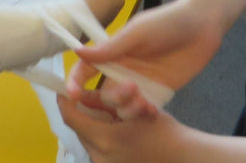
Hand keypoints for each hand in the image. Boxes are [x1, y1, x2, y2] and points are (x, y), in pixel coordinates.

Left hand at [57, 95, 189, 162]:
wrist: (182, 158)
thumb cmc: (161, 130)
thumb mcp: (133, 108)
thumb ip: (105, 101)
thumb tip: (83, 93)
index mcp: (103, 140)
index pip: (71, 117)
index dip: (64, 101)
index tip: (63, 88)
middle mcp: (99, 158)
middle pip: (79, 130)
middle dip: (82, 112)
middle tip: (90, 97)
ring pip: (88, 140)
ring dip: (92, 125)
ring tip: (108, 113)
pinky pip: (98, 150)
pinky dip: (102, 136)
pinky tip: (116, 128)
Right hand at [66, 0, 221, 114]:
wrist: (201, 26)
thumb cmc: (166, 22)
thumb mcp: (137, 32)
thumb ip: (109, 47)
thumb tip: (76, 51)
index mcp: (114, 52)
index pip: (87, 69)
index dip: (76, 82)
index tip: (74, 95)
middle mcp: (123, 70)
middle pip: (105, 95)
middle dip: (113, 98)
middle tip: (132, 89)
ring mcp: (140, 83)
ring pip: (123, 108)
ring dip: (129, 110)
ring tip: (145, 103)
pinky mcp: (158, 94)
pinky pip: (143, 112)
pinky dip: (144, 116)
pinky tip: (153, 111)